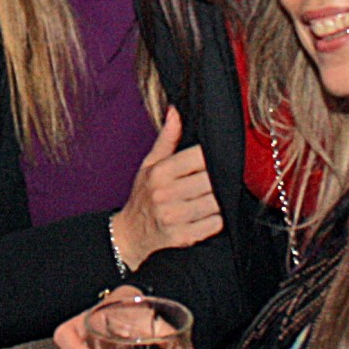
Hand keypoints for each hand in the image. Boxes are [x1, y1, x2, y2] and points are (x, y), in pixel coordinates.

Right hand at [109, 107, 222, 266]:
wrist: (130, 234)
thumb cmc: (143, 196)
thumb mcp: (149, 165)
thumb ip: (167, 139)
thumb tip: (175, 111)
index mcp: (159, 172)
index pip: (199, 157)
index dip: (212, 158)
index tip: (214, 161)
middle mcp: (165, 193)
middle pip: (211, 181)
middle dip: (218, 181)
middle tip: (215, 182)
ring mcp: (173, 216)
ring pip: (216, 203)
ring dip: (218, 202)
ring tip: (209, 199)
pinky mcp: (182, 237)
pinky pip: (214, 224)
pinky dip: (215, 221)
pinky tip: (206, 217)